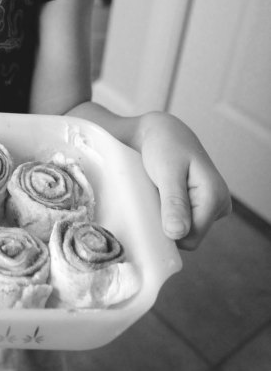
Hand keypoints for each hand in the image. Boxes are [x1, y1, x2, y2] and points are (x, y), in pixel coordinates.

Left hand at [137, 112, 231, 249]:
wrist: (162, 132)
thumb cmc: (164, 146)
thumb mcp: (167, 172)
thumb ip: (174, 203)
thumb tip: (178, 234)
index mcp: (215, 197)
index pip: (191, 239)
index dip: (167, 232)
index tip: (151, 212)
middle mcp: (220, 204)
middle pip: (189, 237)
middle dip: (167, 223)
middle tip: (154, 197)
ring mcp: (213, 206)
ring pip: (185, 230)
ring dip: (167, 217)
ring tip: (159, 193)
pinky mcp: (203, 205)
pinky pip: (184, 221)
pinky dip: (169, 213)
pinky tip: (163, 196)